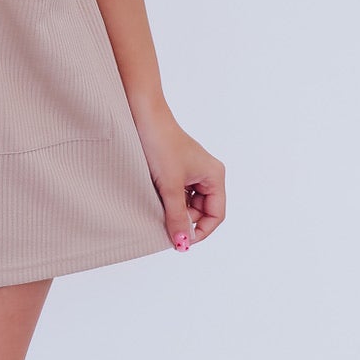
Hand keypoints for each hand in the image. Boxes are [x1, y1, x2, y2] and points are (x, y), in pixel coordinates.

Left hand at [134, 106, 224, 250]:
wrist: (142, 115)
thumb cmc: (160, 144)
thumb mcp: (169, 186)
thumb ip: (177, 216)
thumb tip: (182, 243)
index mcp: (214, 176)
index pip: (216, 215)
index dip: (200, 231)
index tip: (181, 240)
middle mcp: (207, 174)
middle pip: (202, 211)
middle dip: (185, 220)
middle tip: (165, 226)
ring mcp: (191, 171)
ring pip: (188, 203)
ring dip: (175, 211)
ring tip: (158, 208)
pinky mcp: (176, 169)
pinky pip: (177, 193)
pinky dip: (168, 200)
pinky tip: (155, 199)